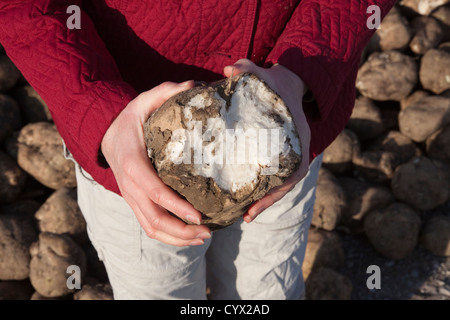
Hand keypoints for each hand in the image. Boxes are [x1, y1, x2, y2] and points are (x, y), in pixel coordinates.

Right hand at [101, 81, 210, 245]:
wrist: (106, 135)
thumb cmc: (130, 118)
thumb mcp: (144, 100)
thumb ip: (166, 92)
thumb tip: (194, 86)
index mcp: (132, 162)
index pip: (153, 190)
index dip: (175, 206)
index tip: (198, 215)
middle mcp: (129, 185)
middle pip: (153, 217)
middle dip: (180, 230)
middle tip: (207, 231)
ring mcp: (130, 196)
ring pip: (150, 227)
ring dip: (176, 238)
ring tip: (203, 238)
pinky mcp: (135, 202)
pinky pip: (149, 225)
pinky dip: (168, 236)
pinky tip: (189, 236)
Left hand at [223, 59, 310, 222]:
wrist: (287, 83)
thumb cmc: (275, 82)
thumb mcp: (262, 74)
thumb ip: (246, 69)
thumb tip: (227, 70)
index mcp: (297, 139)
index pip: (291, 175)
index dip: (273, 194)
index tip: (253, 209)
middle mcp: (295, 152)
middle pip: (282, 186)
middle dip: (264, 202)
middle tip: (243, 216)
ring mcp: (287, 156)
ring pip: (276, 185)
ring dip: (261, 201)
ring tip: (239, 214)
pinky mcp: (277, 155)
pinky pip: (271, 177)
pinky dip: (260, 191)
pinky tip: (242, 200)